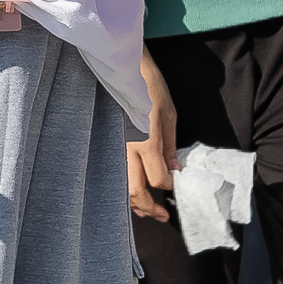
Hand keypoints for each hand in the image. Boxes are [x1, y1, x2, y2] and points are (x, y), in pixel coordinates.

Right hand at [128, 49, 176, 220]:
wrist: (120, 67)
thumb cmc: (148, 86)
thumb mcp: (169, 113)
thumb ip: (171, 146)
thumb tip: (174, 169)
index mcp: (146, 140)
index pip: (158, 178)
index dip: (169, 186)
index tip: (176, 186)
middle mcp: (126, 149)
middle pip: (135, 192)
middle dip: (150, 208)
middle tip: (163, 216)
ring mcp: (112, 147)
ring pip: (120, 187)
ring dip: (134, 203)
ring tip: (148, 209)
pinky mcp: (105, 144)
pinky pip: (113, 174)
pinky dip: (122, 188)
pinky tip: (131, 191)